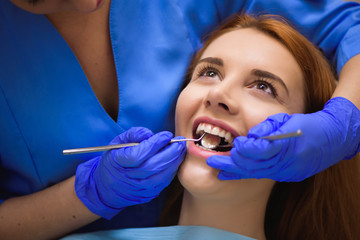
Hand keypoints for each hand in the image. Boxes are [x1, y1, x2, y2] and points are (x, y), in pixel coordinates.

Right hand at [75, 127, 185, 218]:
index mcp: (118, 163)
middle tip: (180, 142)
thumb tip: (150, 134)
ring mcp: (139, 189)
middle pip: (154, 166)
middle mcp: (128, 178)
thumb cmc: (115, 160)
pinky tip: (175, 161)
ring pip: (162, 175)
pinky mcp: (148, 194)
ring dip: (175, 161)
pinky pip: (164, 182)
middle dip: (170, 152)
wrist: (108, 187)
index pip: (139, 154)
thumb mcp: (117, 143)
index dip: (155, 144)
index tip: (166, 135)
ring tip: (180, 150)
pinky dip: (172, 170)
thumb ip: (133, 134)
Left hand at [207, 97, 359, 181]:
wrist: (331, 139)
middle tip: (211, 160)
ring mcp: (285, 172)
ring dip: (234, 171)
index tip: (235, 143)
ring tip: (216, 169)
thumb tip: (248, 136)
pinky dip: (244, 174)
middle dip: (230, 163)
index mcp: (286, 146)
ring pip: (255, 173)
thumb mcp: (286, 120)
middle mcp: (285, 162)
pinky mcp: (285, 175)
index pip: (261, 150)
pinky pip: (260, 176)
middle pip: (253, 165)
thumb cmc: (306, 125)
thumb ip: (266, 129)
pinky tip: (229, 175)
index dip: (245, 148)